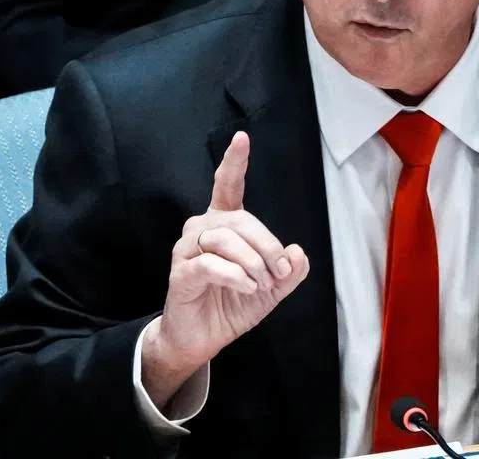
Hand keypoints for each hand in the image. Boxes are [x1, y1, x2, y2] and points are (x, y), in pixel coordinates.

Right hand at [141, 132, 308, 409]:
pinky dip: (235, 276)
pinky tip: (246, 287)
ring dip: (252, 263)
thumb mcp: (272, 288)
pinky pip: (210, 264)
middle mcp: (202, 230)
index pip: (227, 186)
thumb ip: (290, 271)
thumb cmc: (232, 305)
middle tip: (279, 272)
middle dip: (267, 245)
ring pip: (225, 240)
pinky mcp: (180, 274)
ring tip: (261, 284)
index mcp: (224, 226)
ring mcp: (187, 251)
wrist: (202, 339)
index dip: (234, 162)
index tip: (242, 138)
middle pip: (240, 220)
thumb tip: (298, 252)